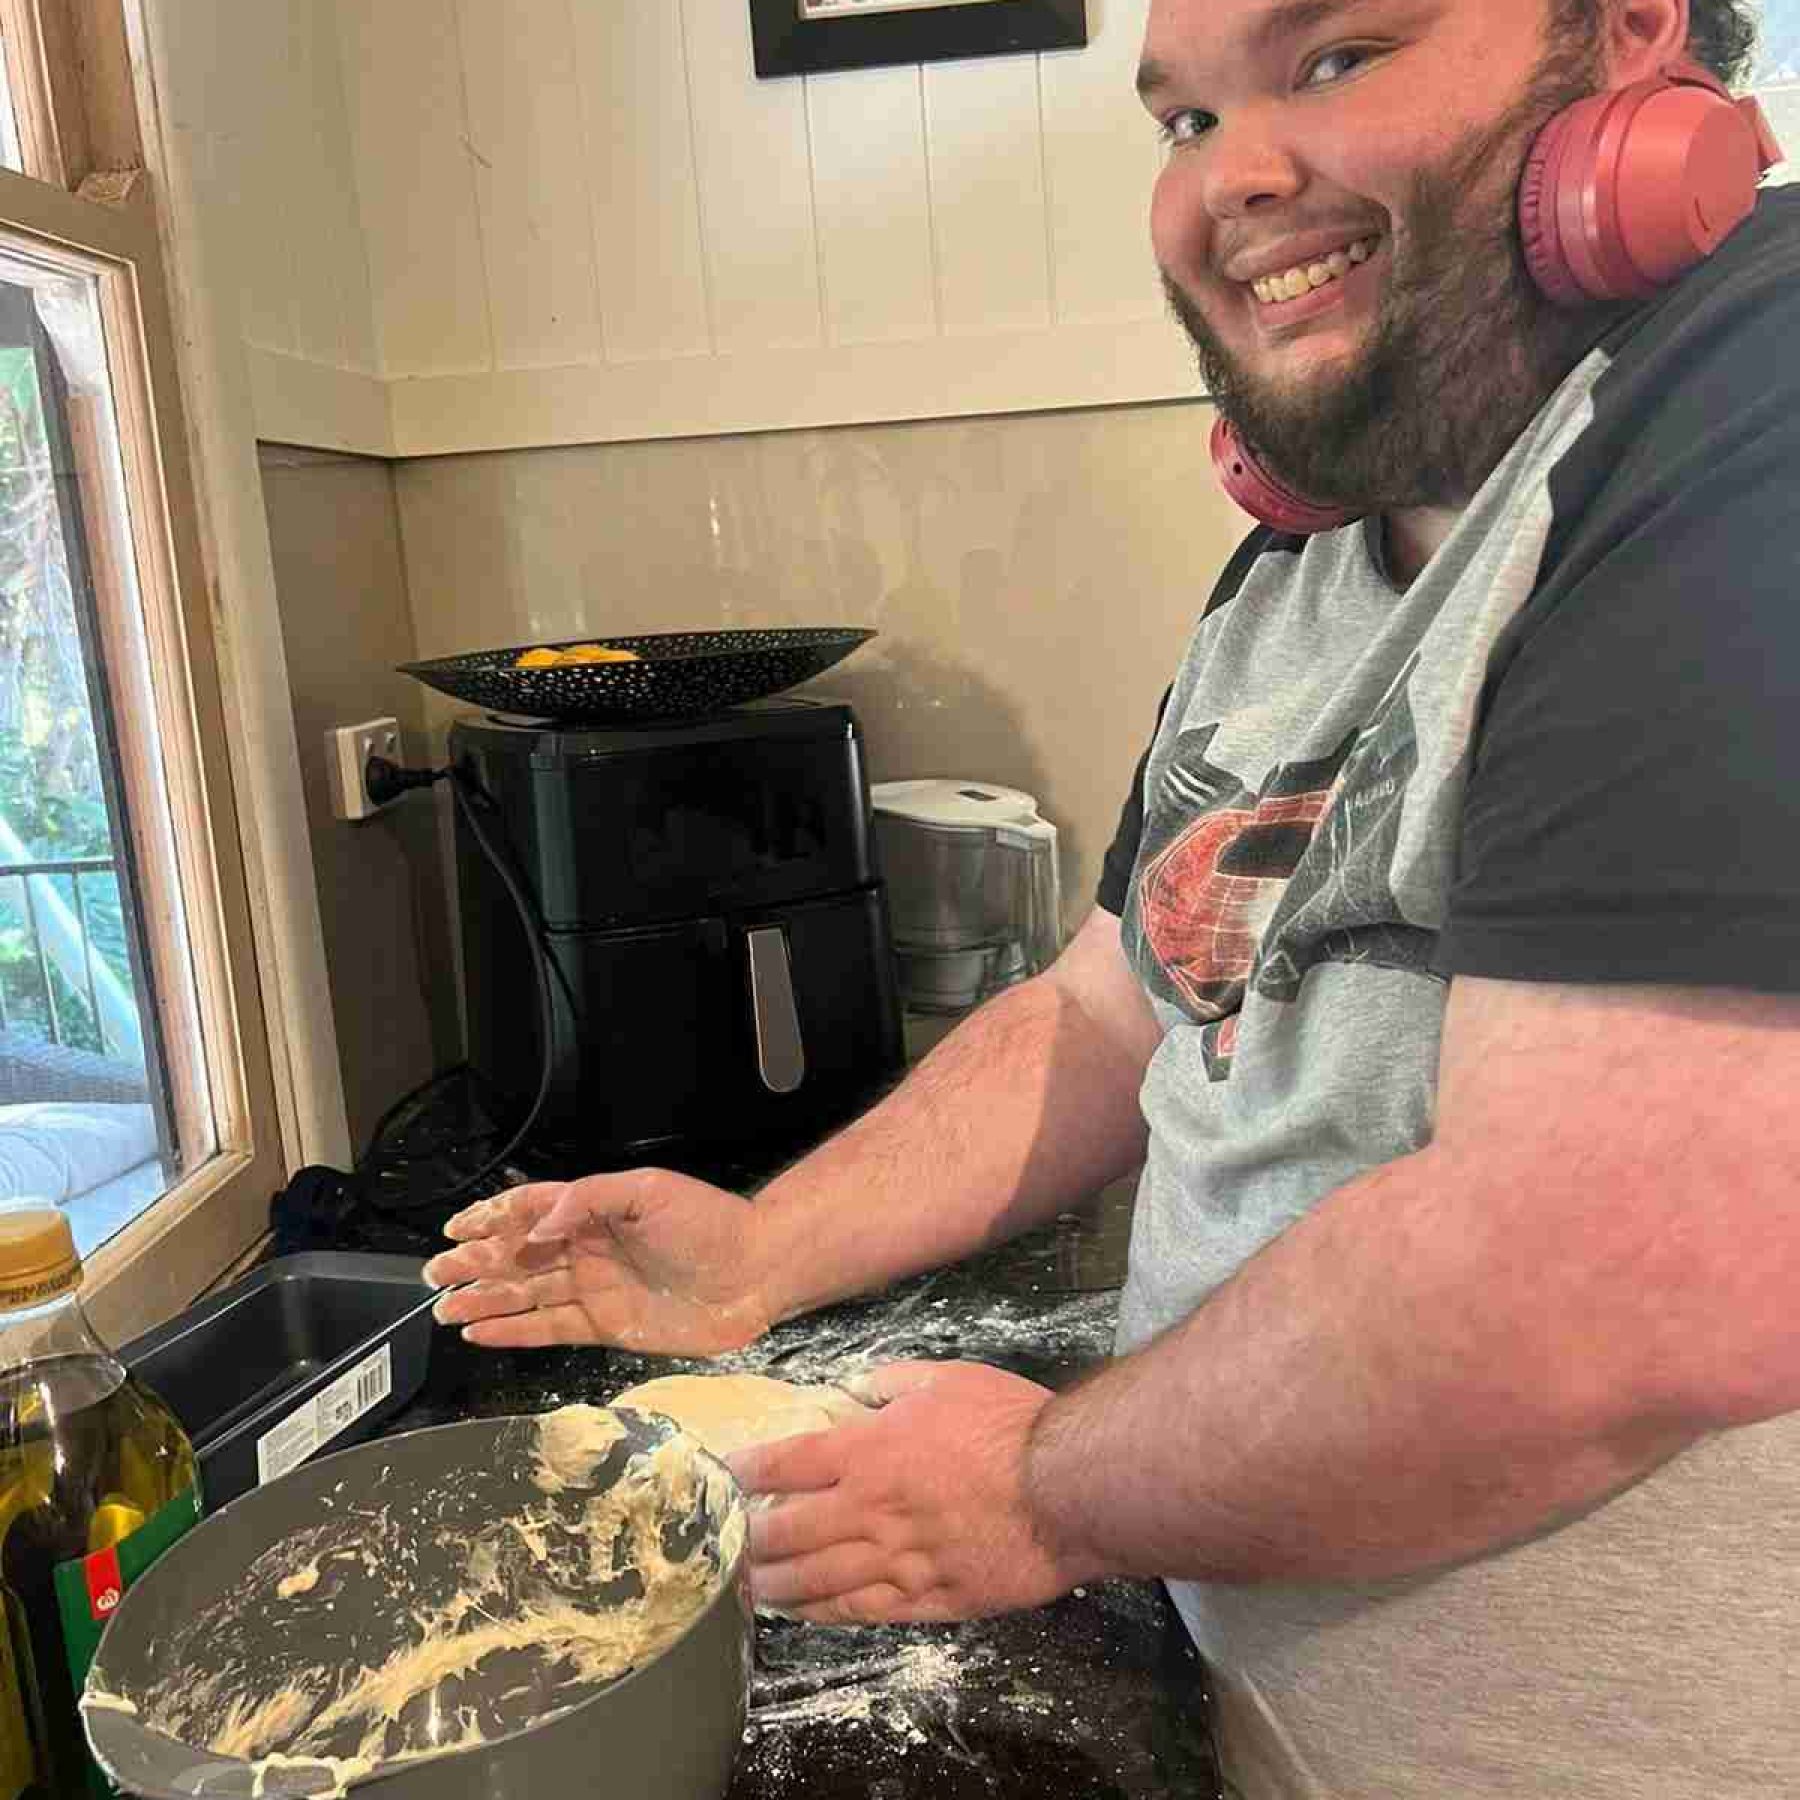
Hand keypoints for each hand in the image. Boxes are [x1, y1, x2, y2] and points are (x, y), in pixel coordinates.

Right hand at [422, 1169, 772, 1353]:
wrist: (755, 1272)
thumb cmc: (708, 1223)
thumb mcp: (648, 1191)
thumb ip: (587, 1200)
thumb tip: (537, 1227)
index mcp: (593, 1211)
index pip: (529, 1212)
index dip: (490, 1219)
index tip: (453, 1229)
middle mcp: (587, 1249)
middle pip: (517, 1257)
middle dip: (474, 1264)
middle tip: (434, 1275)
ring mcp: (594, 1289)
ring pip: (525, 1296)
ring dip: (483, 1301)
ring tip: (442, 1308)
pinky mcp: (606, 1327)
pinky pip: (549, 1330)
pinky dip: (513, 1333)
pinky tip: (480, 1334)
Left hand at [730, 1360, 1101, 1624]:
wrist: (1063, 1489)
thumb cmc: (1009, 1425)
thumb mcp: (945, 1379)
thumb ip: (890, 1383)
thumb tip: (855, 1388)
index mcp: (868, 1452)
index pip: (788, 1464)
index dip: (749, 1471)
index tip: (727, 1476)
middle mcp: (870, 1511)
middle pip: (789, 1533)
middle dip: (750, 1541)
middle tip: (726, 1547)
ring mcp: (897, 1561)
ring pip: (817, 1582)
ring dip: (776, 1587)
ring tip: (750, 1589)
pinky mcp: (928, 1599)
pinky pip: (863, 1612)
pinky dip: (827, 1614)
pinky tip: (808, 1613)